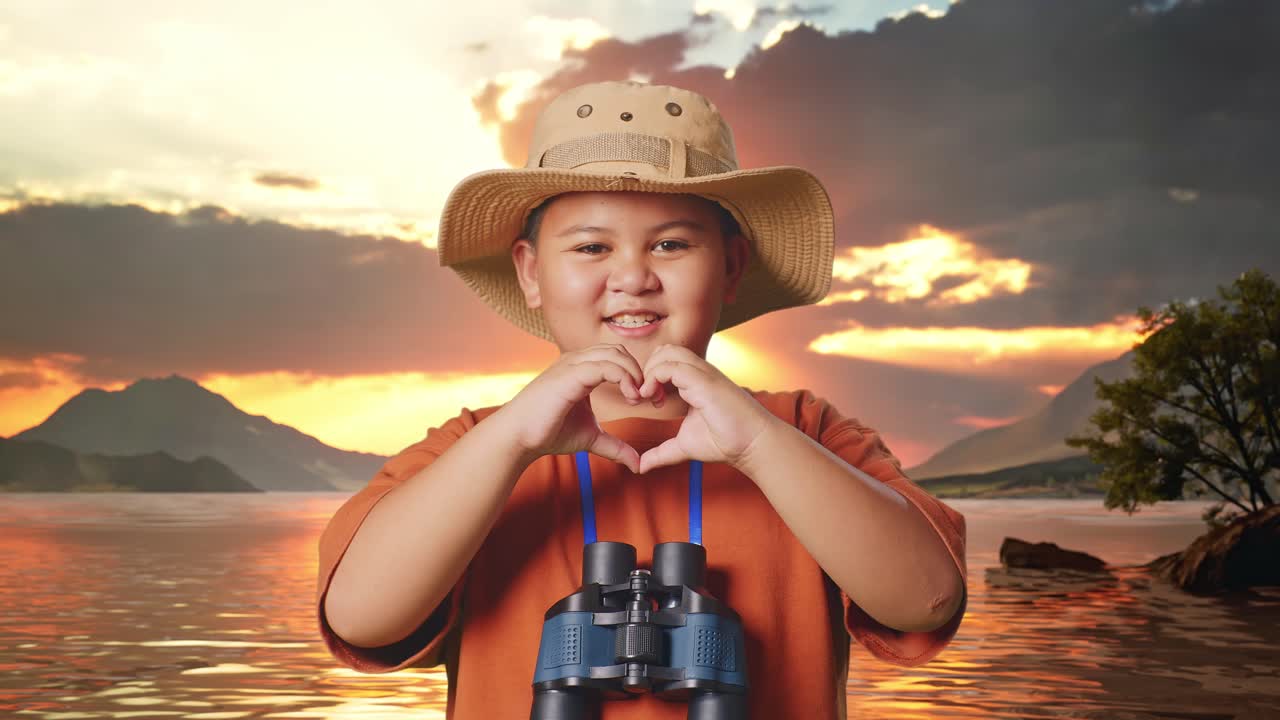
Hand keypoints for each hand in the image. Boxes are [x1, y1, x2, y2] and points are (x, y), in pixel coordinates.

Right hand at [501, 343, 657, 473]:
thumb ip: (614, 446)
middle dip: (641, 372)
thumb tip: (637, 464)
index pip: (617, 358)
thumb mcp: (590, 438)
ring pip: (615, 354)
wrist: (518, 437)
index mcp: (581, 369)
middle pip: (620, 351)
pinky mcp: (570, 374)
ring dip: (635, 374)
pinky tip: (630, 397)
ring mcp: (572, 364)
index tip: (651, 400)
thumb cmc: (548, 433)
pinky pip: (605, 366)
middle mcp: (577, 361)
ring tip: (639, 398)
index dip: (638, 375)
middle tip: (652, 398)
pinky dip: (624, 377)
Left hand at [635, 344, 779, 473]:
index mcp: (695, 381)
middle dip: (647, 368)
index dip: (650, 375)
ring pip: (668, 352)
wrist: (750, 444)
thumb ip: (661, 452)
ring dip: (650, 370)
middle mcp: (699, 372)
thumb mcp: (683, 446)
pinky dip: (655, 377)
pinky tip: (655, 398)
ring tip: (648, 395)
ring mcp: (703, 374)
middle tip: (644, 396)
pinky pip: (672, 366)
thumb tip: (641, 466)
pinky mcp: (704, 381)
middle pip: (665, 350)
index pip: (667, 361)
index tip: (647, 400)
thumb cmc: (724, 441)